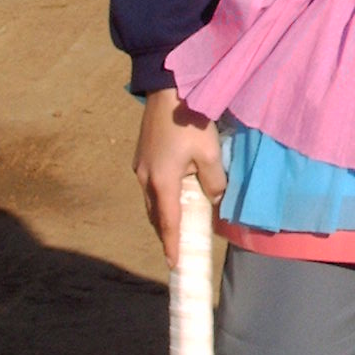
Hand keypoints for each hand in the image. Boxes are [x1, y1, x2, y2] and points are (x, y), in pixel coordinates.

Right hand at [133, 87, 226, 262]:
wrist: (167, 90)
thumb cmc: (190, 121)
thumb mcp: (209, 154)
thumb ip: (214, 182)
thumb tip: (214, 199)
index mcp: (162, 182)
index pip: (168, 223)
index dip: (172, 246)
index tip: (174, 265)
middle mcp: (145, 178)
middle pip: (155, 215)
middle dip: (166, 233)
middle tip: (178, 248)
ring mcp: (140, 166)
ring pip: (151, 201)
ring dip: (163, 215)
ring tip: (177, 225)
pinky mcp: (142, 155)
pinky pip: (150, 186)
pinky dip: (161, 198)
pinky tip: (174, 194)